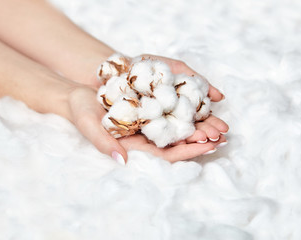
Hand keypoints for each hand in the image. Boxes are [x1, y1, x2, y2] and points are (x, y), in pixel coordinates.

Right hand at [68, 85, 225, 163]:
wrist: (78, 94)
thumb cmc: (81, 111)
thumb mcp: (88, 125)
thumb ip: (103, 143)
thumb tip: (123, 161)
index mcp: (134, 146)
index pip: (165, 153)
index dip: (186, 150)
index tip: (207, 146)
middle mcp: (145, 136)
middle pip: (177, 142)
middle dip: (200, 140)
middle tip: (222, 137)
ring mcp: (149, 123)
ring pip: (178, 127)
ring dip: (199, 127)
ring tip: (220, 126)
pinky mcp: (150, 109)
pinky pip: (172, 112)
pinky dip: (188, 111)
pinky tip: (203, 106)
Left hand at [139, 54, 228, 142]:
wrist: (116, 66)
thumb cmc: (146, 67)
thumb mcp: (176, 69)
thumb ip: (197, 82)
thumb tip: (221, 97)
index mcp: (177, 109)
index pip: (197, 121)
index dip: (211, 125)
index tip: (224, 129)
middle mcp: (167, 121)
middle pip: (189, 132)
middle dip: (205, 135)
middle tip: (219, 136)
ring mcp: (153, 129)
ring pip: (177, 139)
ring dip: (194, 141)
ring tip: (208, 140)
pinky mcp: (138, 134)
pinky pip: (159, 142)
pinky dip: (176, 144)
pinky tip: (189, 143)